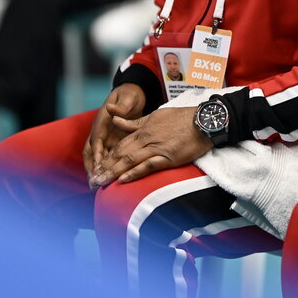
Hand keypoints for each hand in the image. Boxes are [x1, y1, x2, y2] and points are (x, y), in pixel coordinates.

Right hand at [83, 83, 145, 185]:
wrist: (132, 95)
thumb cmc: (128, 96)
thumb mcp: (127, 98)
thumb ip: (121, 106)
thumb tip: (112, 108)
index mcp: (102, 122)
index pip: (96, 141)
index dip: (96, 155)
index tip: (98, 167)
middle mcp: (101, 132)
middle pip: (92, 153)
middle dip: (92, 168)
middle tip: (94, 183)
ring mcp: (106, 138)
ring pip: (99, 158)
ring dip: (98, 171)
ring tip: (97, 186)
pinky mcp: (113, 142)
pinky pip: (108, 157)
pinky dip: (107, 168)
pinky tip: (110, 179)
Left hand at [91, 106, 212, 186]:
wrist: (204, 121)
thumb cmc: (183, 118)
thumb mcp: (156, 115)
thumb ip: (134, 122)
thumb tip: (114, 119)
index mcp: (144, 129)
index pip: (120, 145)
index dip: (107, 157)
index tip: (97, 167)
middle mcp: (147, 138)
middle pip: (121, 154)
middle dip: (105, 167)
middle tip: (93, 180)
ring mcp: (157, 148)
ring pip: (130, 160)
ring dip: (114, 172)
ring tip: (102, 182)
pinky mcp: (168, 157)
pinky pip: (148, 165)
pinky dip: (135, 172)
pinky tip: (123, 180)